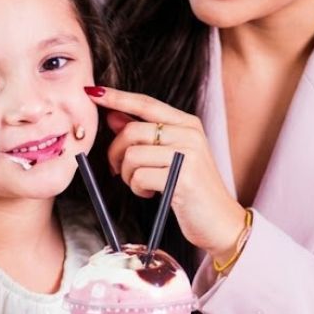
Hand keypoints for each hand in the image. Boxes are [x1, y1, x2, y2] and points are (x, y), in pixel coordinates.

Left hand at [93, 86, 247, 259]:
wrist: (221, 221)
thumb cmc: (191, 188)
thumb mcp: (169, 156)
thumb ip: (143, 134)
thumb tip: (113, 115)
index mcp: (187, 124)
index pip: (145, 103)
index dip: (116, 97)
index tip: (92, 92)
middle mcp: (190, 134)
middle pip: (131, 130)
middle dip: (115, 153)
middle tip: (119, 170)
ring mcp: (188, 155)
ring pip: (132, 154)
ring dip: (127, 175)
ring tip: (141, 185)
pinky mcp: (183, 178)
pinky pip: (139, 177)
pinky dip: (137, 188)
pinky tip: (151, 194)